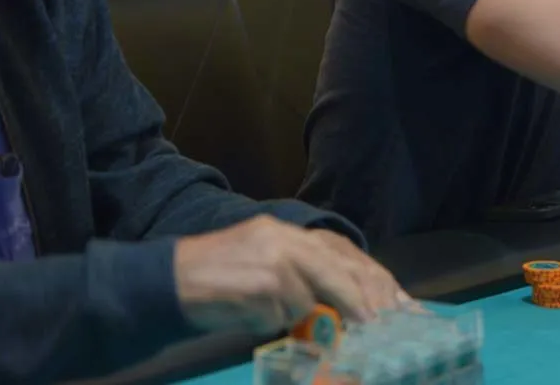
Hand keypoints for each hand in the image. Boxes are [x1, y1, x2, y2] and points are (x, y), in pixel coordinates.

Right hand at [174, 215, 414, 335]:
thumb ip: (299, 279)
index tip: (395, 304)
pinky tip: (249, 316)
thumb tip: (340, 311)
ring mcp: (273, 259)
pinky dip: (270, 323)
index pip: (342, 254)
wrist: (165, 280)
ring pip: (308, 297)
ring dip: (297, 316)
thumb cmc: (216, 281)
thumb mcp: (264, 267)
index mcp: (288, 232)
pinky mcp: (261, 283)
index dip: (370, 280)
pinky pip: (281, 314)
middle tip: (375, 326)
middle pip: (338, 270)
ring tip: (282, 319)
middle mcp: (284, 238)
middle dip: (359, 301)